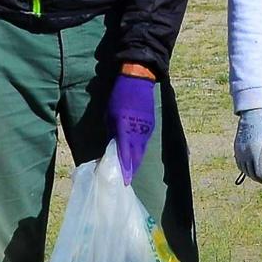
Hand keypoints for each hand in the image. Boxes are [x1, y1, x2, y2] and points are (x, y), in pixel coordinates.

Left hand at [110, 70, 157, 184]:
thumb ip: (112, 132)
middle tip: (126, 180)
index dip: (125, 169)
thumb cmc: (120, 96)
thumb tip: (111, 147)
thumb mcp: (110, 115)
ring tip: (131, 171)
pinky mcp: (151, 125)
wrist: (138, 81)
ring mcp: (147, 129)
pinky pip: (145, 142)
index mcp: (125, 129)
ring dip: (137, 161)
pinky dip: (140, 150)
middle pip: (136, 156)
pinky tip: (136, 155)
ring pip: (142, 150)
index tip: (123, 181)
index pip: (125, 154)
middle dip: (132, 169)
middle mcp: (138, 132)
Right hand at [234, 108, 261, 186]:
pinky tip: (259, 166)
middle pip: (254, 175)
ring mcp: (239, 152)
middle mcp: (244, 154)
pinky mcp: (237, 149)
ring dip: (259, 176)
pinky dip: (251, 170)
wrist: (253, 109)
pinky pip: (242, 165)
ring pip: (247, 172)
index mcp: (255, 151)